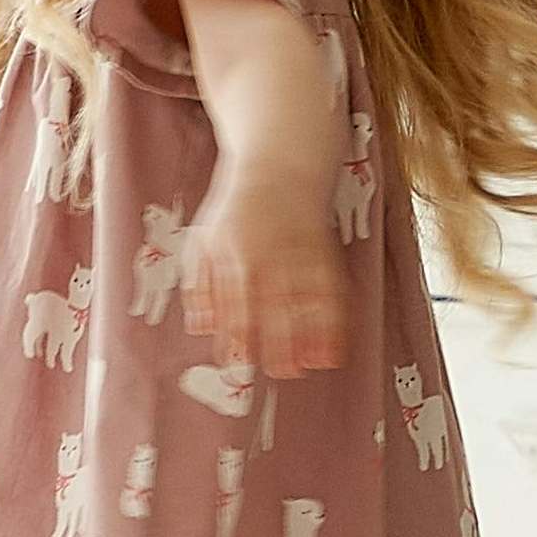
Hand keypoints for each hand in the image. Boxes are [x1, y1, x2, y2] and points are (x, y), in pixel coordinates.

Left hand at [181, 164, 347, 375]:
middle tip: (281, 373)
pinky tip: (337, 337)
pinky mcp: (323, 244)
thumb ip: (199, 284)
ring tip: (313, 365)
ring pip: (305, 298)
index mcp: (231, 254)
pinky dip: (336, 313)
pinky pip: (332, 284)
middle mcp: (265, 253)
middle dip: (277, 341)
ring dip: (311, 334)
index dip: (237, 334)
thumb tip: (199, 328)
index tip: (239, 362)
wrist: (278, 163)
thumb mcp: (203, 240)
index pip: (232, 302)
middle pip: (270, 304)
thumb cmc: (234, 209)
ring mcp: (297, 248)